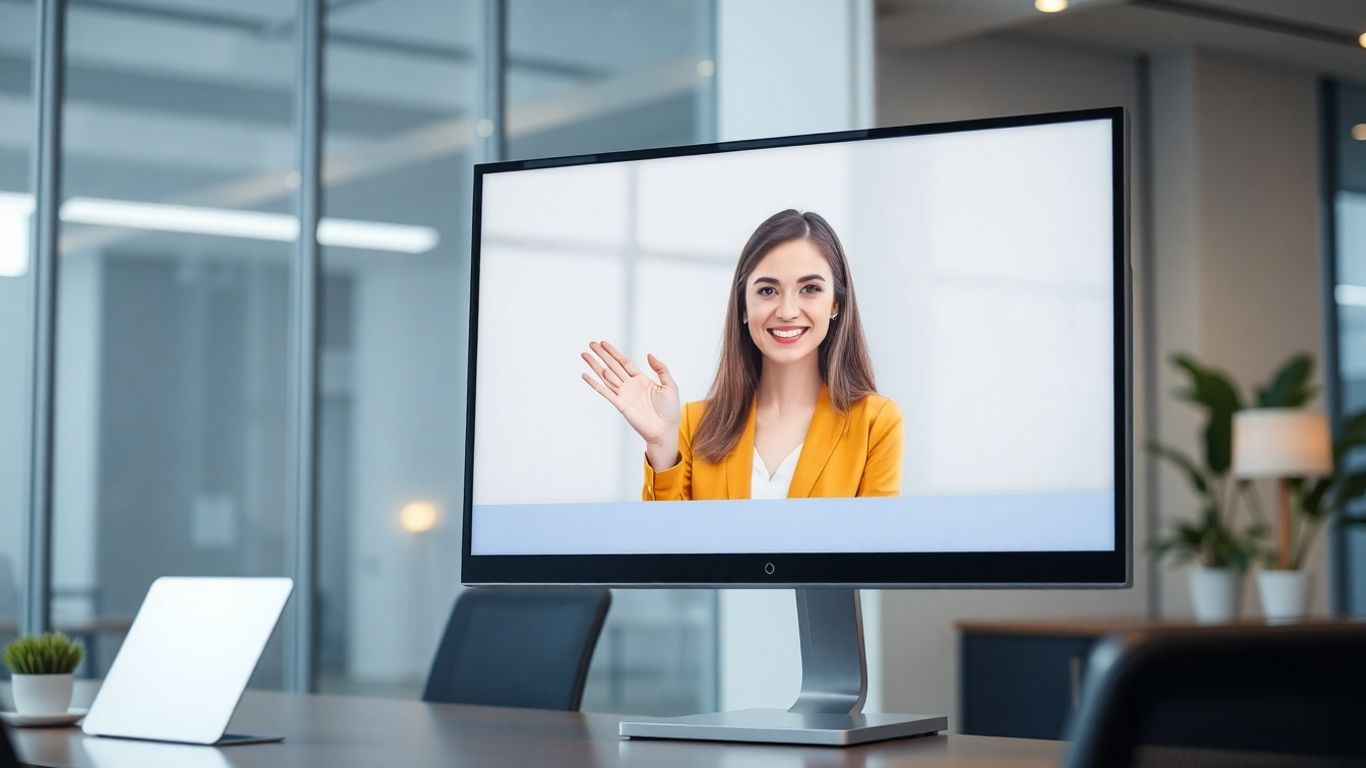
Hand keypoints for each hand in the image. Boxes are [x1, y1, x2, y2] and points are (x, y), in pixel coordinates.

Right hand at [581, 341, 680, 463]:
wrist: (665, 430)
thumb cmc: (670, 411)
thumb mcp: (670, 385)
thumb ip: (661, 369)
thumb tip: (649, 355)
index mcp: (641, 380)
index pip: (624, 362)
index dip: (613, 352)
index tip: (603, 343)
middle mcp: (630, 386)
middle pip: (612, 366)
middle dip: (602, 355)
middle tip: (591, 344)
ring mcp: (624, 395)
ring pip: (606, 377)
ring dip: (595, 366)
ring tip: (585, 355)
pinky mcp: (620, 405)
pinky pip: (605, 392)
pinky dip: (594, 384)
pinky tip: (585, 375)